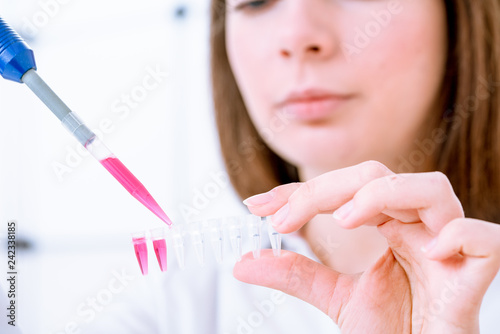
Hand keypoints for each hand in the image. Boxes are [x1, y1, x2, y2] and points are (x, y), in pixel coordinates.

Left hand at [235, 161, 499, 332]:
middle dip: (327, 188)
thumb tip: (244, 263)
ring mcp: (448, 248)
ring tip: (344, 219)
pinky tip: (428, 251)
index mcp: (390, 226)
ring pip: (430, 189)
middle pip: (378, 176)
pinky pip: (482, 239)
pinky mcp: (475, 276)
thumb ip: (296, 275)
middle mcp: (417, 228)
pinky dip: (457, 236)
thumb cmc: (397, 330)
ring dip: (381, 194)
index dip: (300, 191)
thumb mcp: (336, 298)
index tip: (257, 206)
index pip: (344, 189)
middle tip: (285, 217)